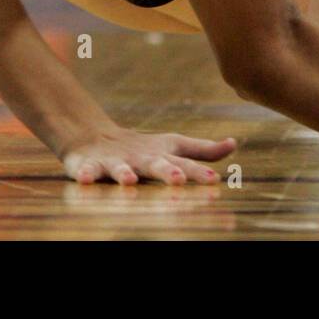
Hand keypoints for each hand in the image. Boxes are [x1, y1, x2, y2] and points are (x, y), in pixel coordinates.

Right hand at [60, 126, 236, 184]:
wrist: (95, 137)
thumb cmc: (143, 148)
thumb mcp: (173, 146)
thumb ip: (203, 150)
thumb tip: (234, 144)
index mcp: (163, 155)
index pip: (185, 164)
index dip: (199, 172)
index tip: (214, 180)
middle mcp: (142, 158)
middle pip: (156, 165)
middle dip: (167, 172)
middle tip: (178, 179)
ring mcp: (116, 162)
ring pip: (120, 169)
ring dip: (124, 174)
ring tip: (128, 181)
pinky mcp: (91, 165)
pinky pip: (87, 171)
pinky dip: (85, 174)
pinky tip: (85, 179)